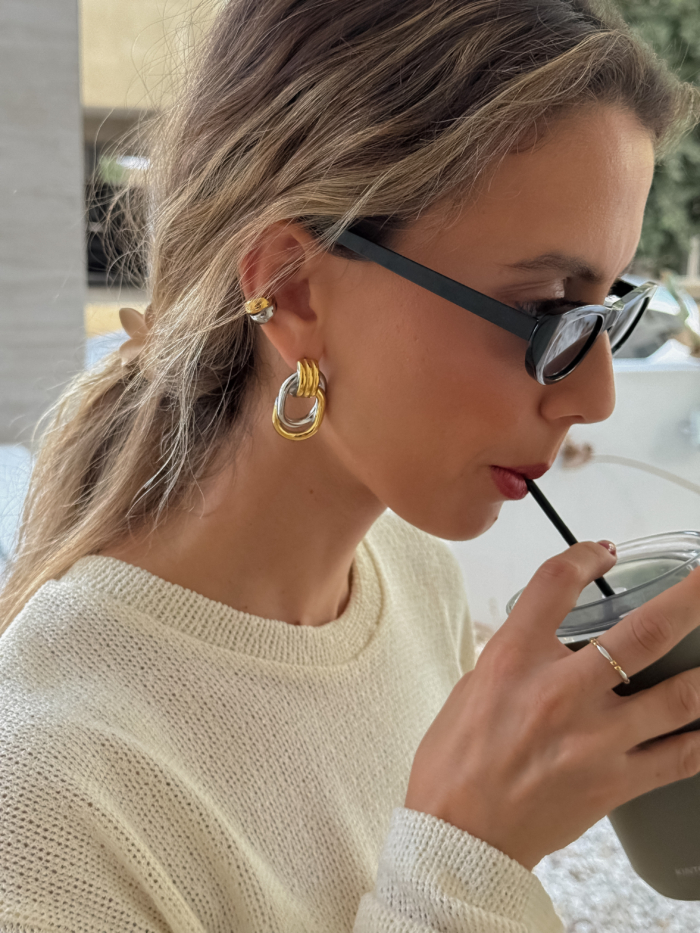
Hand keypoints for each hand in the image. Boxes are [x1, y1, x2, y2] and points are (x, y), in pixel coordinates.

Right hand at [404, 541, 699, 868]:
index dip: (587, 556)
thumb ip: (519, 653)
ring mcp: (595, 740)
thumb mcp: (473, 685)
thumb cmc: (456, 759)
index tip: (603, 553)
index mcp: (514, 659)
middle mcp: (560, 692)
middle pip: (645, 631)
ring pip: (681, 696)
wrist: (457, 833)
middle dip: (691, 598)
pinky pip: (681, 758)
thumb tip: (554, 634)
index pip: (558, 583)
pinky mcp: (615, 784)